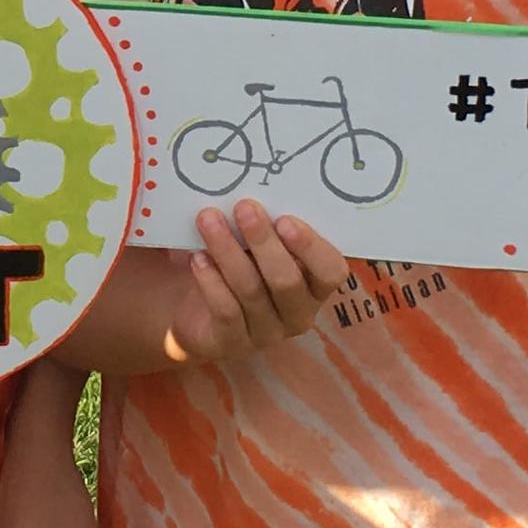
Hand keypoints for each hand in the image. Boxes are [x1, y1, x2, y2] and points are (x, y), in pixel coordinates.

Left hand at [159, 203, 353, 364]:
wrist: (196, 307)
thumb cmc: (236, 260)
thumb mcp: (252, 241)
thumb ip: (261, 220)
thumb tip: (249, 184)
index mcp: (314, 284)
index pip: (331, 271)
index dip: (312, 247)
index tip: (285, 218)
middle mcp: (297, 312)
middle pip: (288, 281)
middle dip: (264, 242)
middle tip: (244, 207)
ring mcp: (266, 332)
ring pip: (252, 291)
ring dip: (228, 251)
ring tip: (207, 219)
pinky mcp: (232, 344)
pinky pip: (226, 311)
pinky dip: (211, 281)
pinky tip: (197, 258)